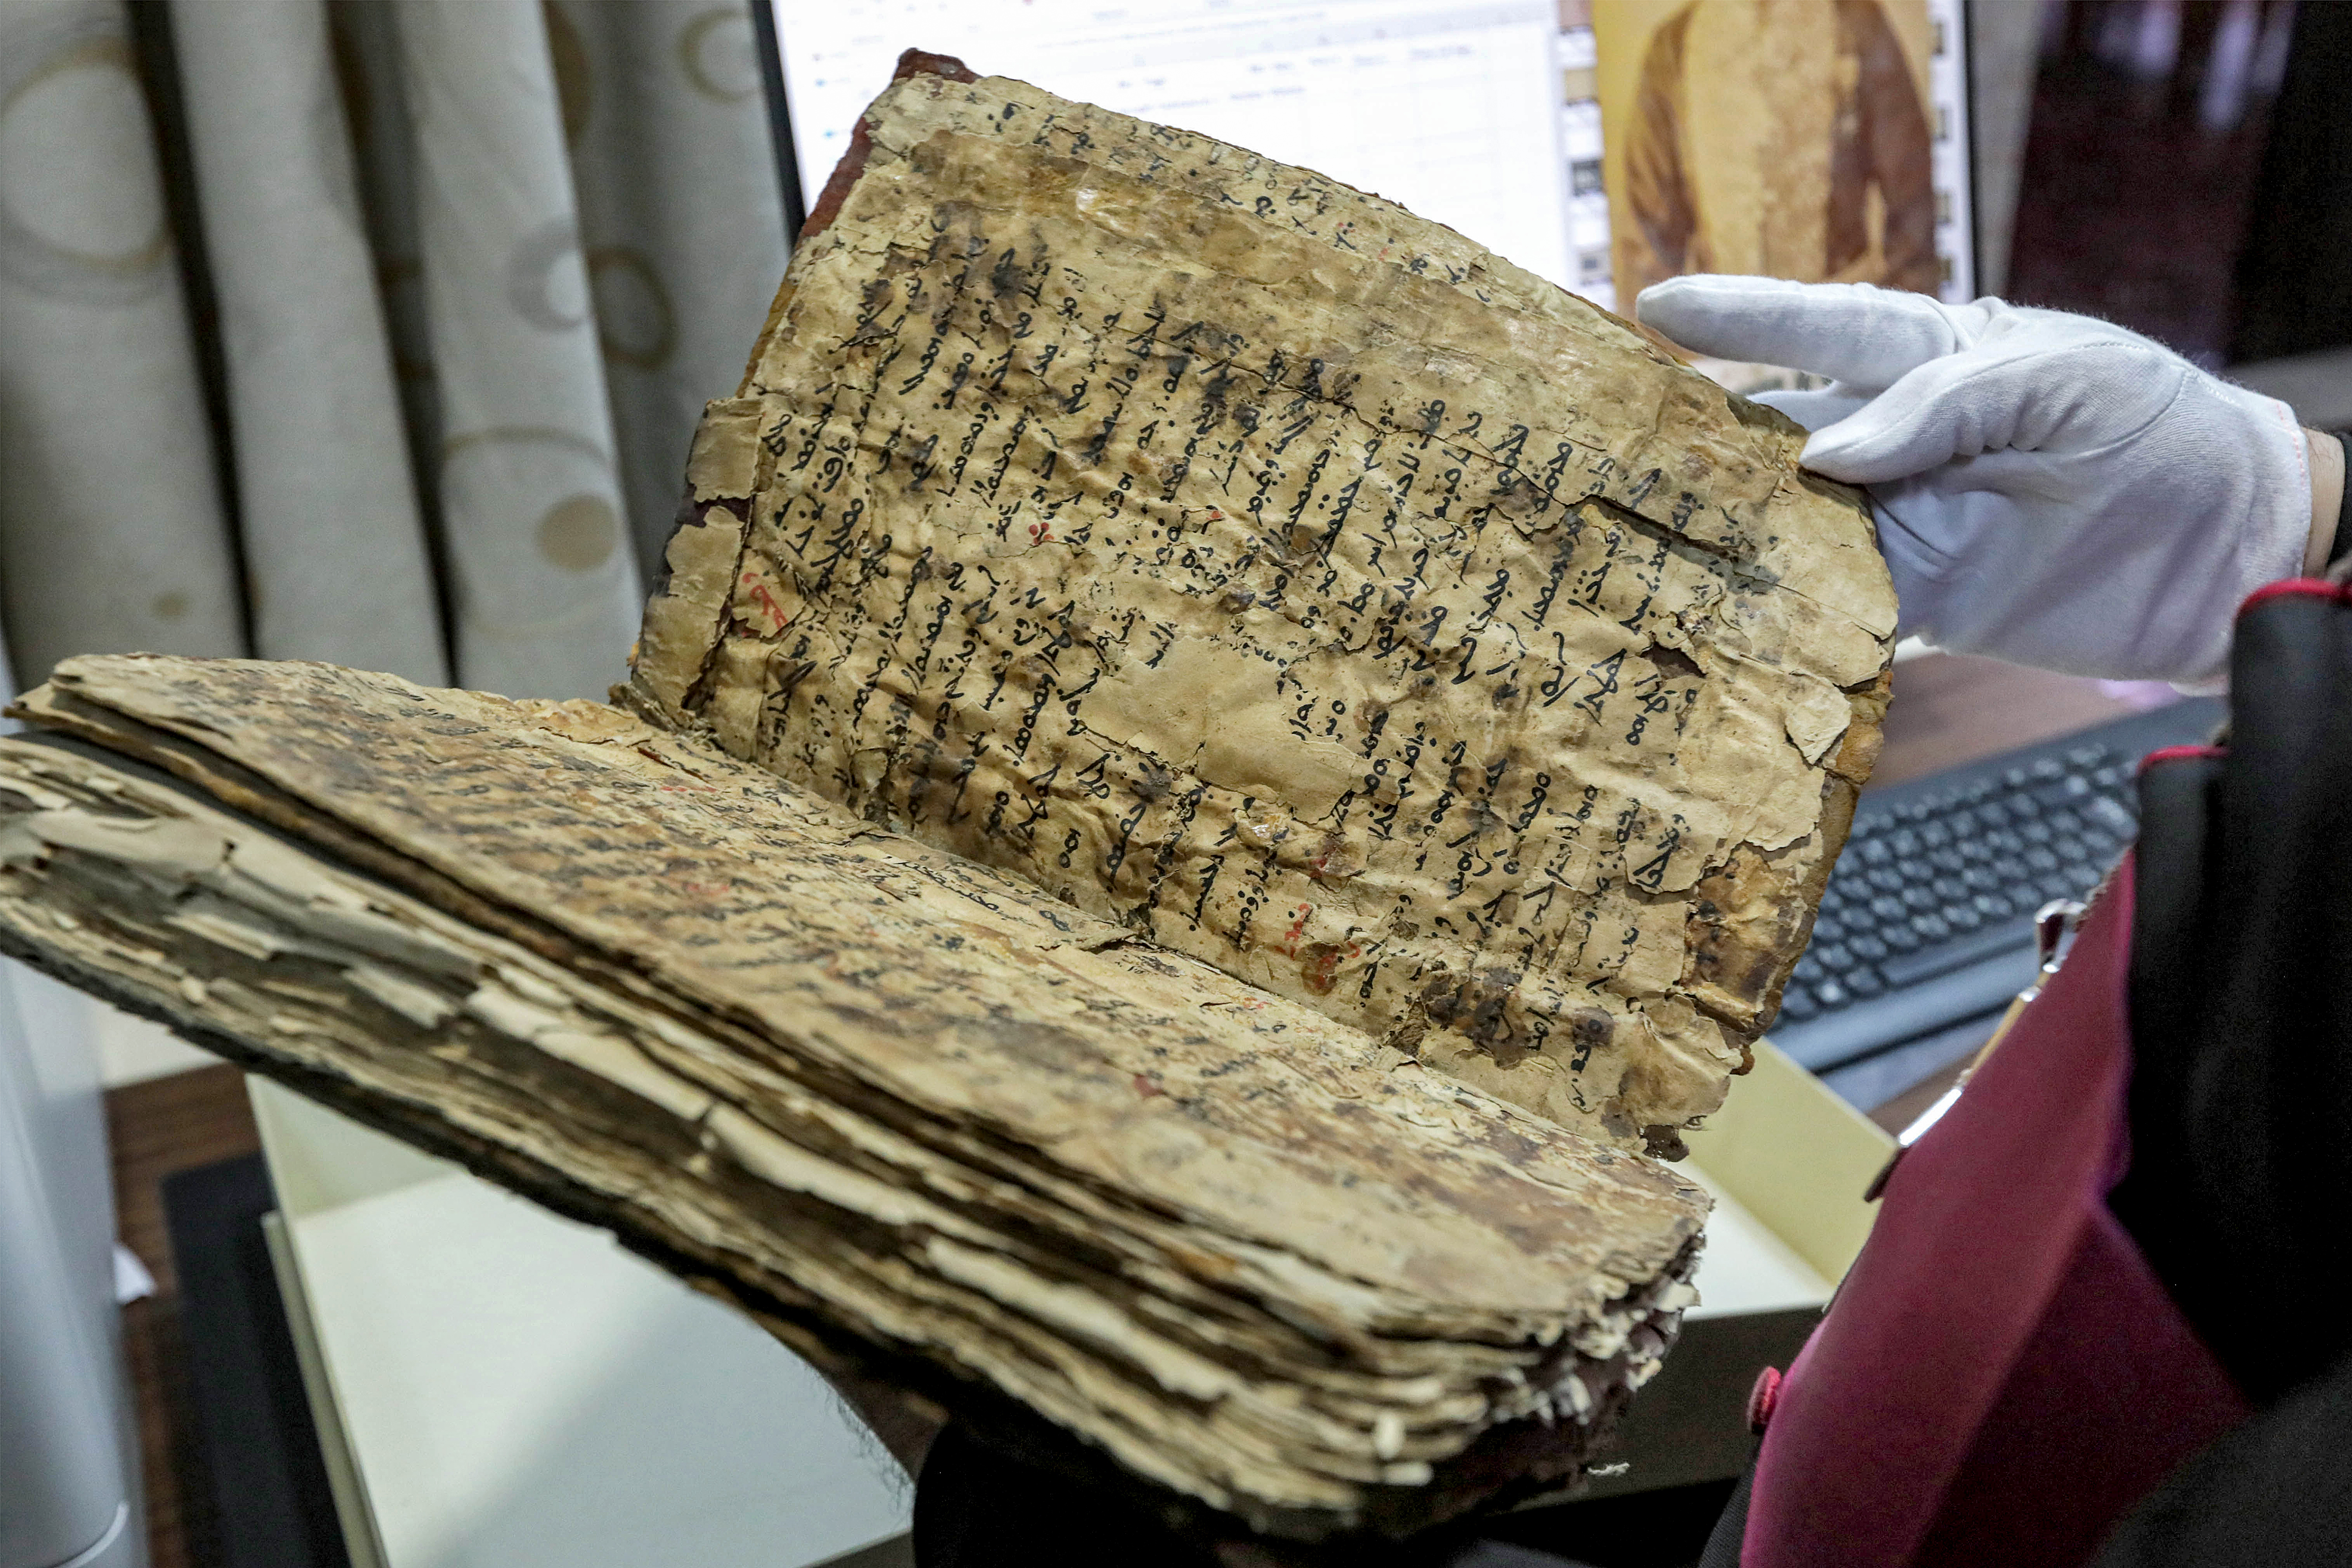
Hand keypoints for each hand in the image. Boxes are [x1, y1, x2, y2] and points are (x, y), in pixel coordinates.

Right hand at [1636, 275, 2321, 685]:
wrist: (2230, 549)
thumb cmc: (2157, 429)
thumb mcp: (2064, 381)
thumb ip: (1946, 406)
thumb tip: (1828, 454)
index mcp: (1933, 358)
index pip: (1822, 327)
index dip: (1740, 318)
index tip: (1656, 307)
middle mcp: (1901, 439)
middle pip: (1781, 430)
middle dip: (1702, 434)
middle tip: (1618, 437)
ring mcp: (1906, 521)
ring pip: (1793, 522)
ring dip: (1729, 532)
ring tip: (1647, 534)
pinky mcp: (1922, 599)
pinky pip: (1835, 605)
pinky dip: (1786, 613)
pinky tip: (1729, 617)